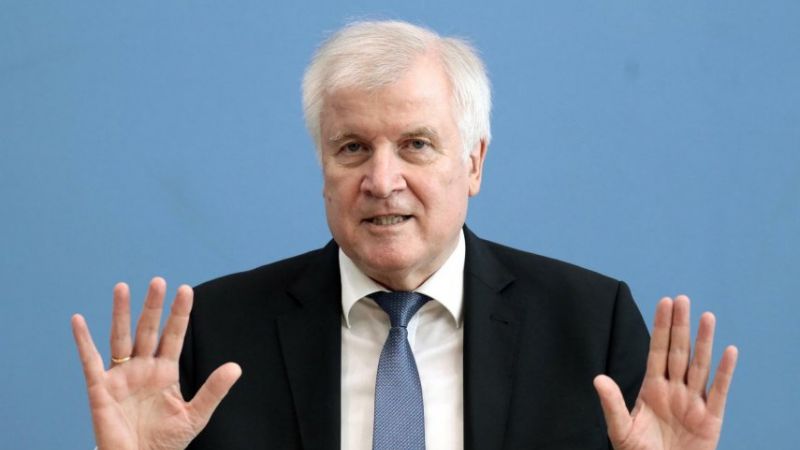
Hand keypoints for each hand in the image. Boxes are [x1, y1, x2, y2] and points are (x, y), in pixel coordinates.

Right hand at [72, 277, 241, 449]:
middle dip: (153, 306)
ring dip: (121, 313)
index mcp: (166, 372)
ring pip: (120, 338)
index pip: (173, 336)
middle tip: (159, 281)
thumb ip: (214, 390)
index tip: (186, 290)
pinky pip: (89, 361)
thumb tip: (236, 367)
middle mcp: (143, 368)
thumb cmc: (165, 443)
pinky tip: (78, 320)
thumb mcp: (195, 416)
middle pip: (148, 330)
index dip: (179, 314)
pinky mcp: (100, 389)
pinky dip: (83, 341)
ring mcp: (121, 376)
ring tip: (123, 287)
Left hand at [594, 295, 737, 449]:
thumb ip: (612, 404)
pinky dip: (725, 371)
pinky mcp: (710, 418)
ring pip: (699, 365)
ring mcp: (693, 402)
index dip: (661, 328)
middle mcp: (674, 390)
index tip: (664, 303)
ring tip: (706, 316)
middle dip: (680, 326)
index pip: (657, 351)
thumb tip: (598, 378)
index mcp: (652, 389)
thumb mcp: (621, 429)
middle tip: (682, 299)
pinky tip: (729, 350)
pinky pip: (719, 391)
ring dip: (704, 341)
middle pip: (678, 351)